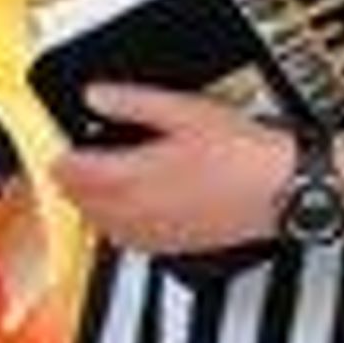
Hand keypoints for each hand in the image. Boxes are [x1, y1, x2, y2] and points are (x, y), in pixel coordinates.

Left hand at [46, 86, 293, 255]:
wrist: (282, 190)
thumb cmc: (242, 153)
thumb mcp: (183, 111)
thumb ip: (132, 103)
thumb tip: (95, 96)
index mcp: (130, 177)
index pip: (70, 172)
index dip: (61, 154)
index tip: (62, 143)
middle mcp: (133, 212)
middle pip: (78, 200)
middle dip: (72, 179)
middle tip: (77, 158)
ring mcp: (151, 233)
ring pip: (98, 223)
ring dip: (91, 203)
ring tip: (99, 180)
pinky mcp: (170, 247)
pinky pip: (125, 241)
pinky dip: (115, 224)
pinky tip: (128, 208)